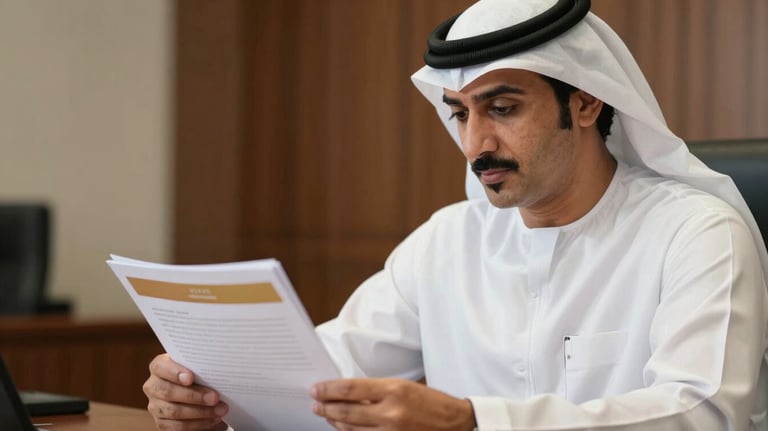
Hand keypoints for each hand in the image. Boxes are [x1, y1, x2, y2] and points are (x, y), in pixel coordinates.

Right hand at [143, 353, 228, 430]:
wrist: (200, 397)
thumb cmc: (199, 377)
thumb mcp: (199, 369)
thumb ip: (202, 368)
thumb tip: (218, 370)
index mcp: (160, 367)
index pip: (160, 367)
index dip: (174, 372)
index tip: (191, 378)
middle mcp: (154, 386)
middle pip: (168, 392)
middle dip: (193, 396)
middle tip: (214, 397)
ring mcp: (156, 406)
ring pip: (174, 411)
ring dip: (201, 412)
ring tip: (220, 410)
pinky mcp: (162, 423)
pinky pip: (178, 426)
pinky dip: (198, 424)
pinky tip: (212, 419)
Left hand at [310, 378, 475, 430]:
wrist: (456, 424)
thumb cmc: (432, 402)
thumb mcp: (405, 386)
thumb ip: (377, 390)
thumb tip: (348, 392)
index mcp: (394, 390)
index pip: (350, 389)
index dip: (329, 390)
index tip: (316, 389)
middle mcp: (390, 412)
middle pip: (346, 411)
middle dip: (326, 407)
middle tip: (315, 403)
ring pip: (351, 429)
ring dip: (334, 421)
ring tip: (325, 414)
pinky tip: (343, 428)